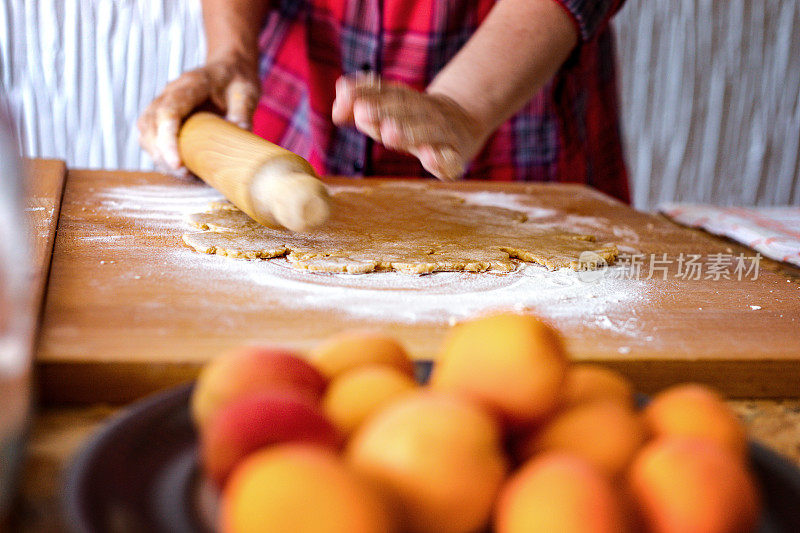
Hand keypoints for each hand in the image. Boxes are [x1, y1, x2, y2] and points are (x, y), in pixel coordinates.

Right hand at [137, 52, 260, 176]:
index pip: (168, 111)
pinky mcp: (163, 114)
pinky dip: (158, 152)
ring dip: (157, 155)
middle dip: (161, 153)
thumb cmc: (236, 78)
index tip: (177, 164)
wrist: (228, 66)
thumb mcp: (246, 93)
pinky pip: (150, 135)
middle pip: (150, 124)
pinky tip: (179, 167)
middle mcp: (170, 91)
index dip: (168, 139)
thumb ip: (242, 113)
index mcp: (191, 83)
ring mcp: (163, 102)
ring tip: (183, 174)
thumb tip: (240, 140)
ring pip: (145, 131)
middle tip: (184, 175)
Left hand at [331, 74, 486, 179]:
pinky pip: (452, 159)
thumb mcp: (388, 110)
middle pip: (406, 110)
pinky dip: (443, 160)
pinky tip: (432, 160)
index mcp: (406, 102)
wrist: (464, 123)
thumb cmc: (414, 119)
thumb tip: (337, 109)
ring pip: (428, 131)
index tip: (347, 97)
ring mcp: (442, 134)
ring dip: (410, 132)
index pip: (387, 93)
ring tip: (389, 134)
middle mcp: (425, 113)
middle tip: (362, 115)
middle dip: (384, 111)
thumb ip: (359, 106)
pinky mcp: (456, 156)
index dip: (367, 94)